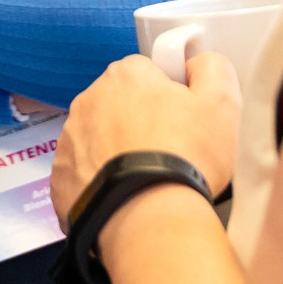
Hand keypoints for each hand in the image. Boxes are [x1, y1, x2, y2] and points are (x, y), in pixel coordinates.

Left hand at [52, 51, 240, 222]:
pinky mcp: (61, 178)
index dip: (171, 96)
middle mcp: (89, 101)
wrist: (149, 219)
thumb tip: (199, 63)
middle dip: (143, 123)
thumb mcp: (221, 103)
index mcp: (125, 76)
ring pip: (101, 139)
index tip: (184, 120)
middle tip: (172, 152)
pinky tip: (127, 196)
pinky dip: (102, 182)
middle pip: (121, 104)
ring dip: (120, 152)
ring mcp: (70, 140)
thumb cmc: (184, 160)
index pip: (148, 73)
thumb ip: (211, 69)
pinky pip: (84, 173)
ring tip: (150, 178)